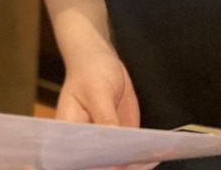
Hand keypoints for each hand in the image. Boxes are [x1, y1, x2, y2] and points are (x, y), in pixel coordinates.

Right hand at [57, 50, 157, 169]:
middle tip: (132, 161)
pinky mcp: (119, 141)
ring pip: (116, 165)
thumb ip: (105, 117)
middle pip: (97, 164)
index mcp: (68, 132)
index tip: (112, 165)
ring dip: (132, 165)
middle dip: (115, 166)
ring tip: (146, 159)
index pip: (78, 158)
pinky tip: (152, 154)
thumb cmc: (90, 72)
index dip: (94, 165)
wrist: (99, 61)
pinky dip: (141, 158)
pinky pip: (130, 155)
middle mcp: (83, 142)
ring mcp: (103, 143)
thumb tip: (114, 139)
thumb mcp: (98, 91)